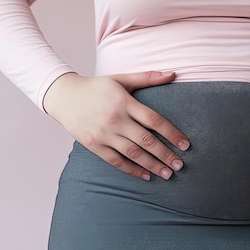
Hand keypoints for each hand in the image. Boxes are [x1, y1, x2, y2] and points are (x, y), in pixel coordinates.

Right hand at [43, 71, 189, 180]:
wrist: (63, 96)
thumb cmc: (97, 87)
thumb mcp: (121, 79)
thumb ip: (148, 77)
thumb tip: (174, 73)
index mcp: (125, 102)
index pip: (154, 120)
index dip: (172, 133)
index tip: (186, 145)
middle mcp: (115, 119)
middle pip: (146, 140)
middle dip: (165, 154)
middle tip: (180, 165)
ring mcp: (103, 133)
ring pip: (133, 153)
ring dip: (152, 165)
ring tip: (168, 174)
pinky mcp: (93, 145)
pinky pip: (115, 161)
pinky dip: (132, 170)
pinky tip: (146, 176)